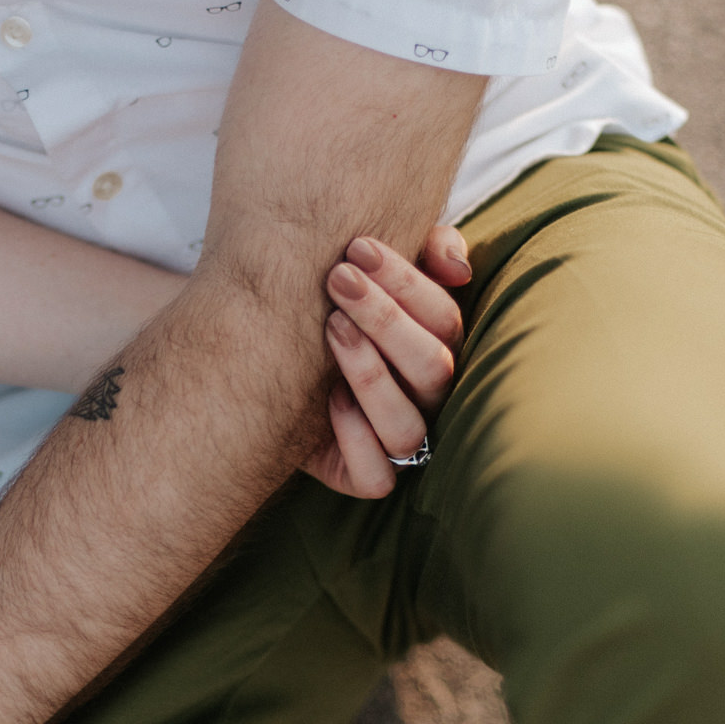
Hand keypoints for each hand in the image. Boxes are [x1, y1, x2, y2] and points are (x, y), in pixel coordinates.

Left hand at [301, 223, 469, 497]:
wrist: (268, 357)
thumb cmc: (333, 303)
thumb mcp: (376, 267)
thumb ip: (427, 247)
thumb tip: (456, 268)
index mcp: (439, 347)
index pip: (446, 319)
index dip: (407, 283)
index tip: (358, 247)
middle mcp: (427, 399)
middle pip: (434, 369)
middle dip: (385, 319)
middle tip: (337, 278)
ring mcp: (398, 441)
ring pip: (407, 428)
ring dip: (371, 374)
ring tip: (330, 326)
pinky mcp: (361, 474)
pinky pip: (375, 476)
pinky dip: (354, 438)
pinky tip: (327, 396)